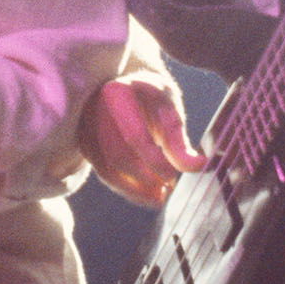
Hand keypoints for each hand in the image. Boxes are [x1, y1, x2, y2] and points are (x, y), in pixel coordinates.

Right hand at [79, 71, 205, 206]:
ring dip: (135, 189)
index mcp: (117, 92)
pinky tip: (146, 193)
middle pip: (117, 155)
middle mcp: (93, 109)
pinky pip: (103, 173)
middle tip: (168, 189)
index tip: (172, 177)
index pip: (134, 135)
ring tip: (160, 196)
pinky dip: (126, 188)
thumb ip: (180, 139)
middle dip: (144, 178)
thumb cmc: (152, 97)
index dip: (154, 161)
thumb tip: (199, 166)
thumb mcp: (170, 108)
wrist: (129, 87)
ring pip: (106, 168)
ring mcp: (85, 128)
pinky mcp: (85, 145)